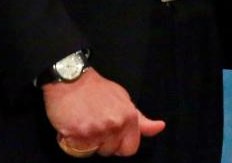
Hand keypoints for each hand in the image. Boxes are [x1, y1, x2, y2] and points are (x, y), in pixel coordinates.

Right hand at [44, 68, 164, 156]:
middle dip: (103, 142)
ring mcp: (96, 130)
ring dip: (88, 143)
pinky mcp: (77, 134)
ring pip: (94, 152)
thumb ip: (141, 120)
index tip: (112, 134)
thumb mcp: (125, 101)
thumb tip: (159, 127)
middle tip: (96, 123)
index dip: (120, 144)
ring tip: (86, 123)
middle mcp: (114, 124)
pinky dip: (74, 141)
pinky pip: (77, 150)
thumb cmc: (97, 90)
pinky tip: (75, 126)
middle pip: (111, 151)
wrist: (72, 80)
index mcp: (129, 117)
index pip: (130, 149)